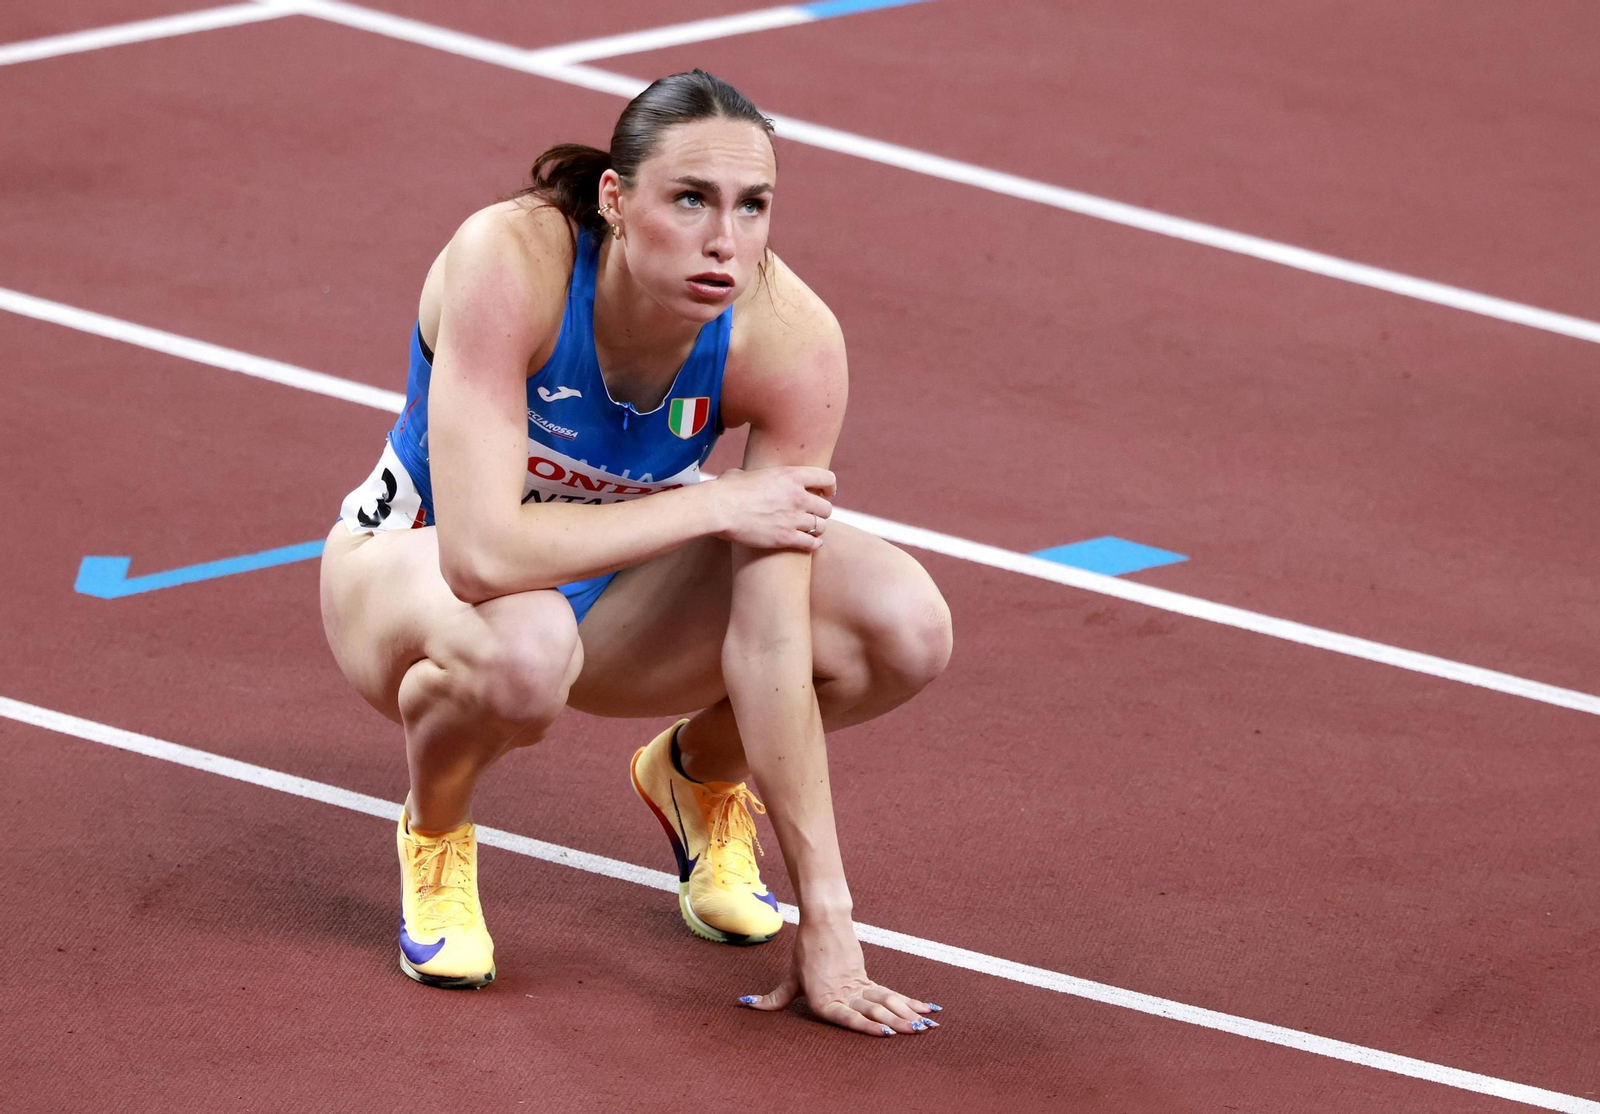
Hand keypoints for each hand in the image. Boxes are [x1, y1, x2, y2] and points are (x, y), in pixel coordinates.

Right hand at [703, 466, 835, 551]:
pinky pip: (812, 544)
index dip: (830, 487)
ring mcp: (793, 518)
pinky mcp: (786, 538)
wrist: (718, 509)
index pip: (827, 479)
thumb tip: (745, 478)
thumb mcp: (746, 474)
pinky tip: (811, 544)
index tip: (827, 493)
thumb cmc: (726, 489)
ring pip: (821, 526)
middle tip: (813, 515)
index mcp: (791, 476)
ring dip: (817, 529)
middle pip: (826, 507)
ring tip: (811, 531)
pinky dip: (814, 545)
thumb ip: (757, 477)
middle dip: (821, 512)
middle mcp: (797, 497)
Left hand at [740, 921, 940, 1035]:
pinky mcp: (866, 977)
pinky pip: (889, 992)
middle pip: (873, 1009)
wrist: (823, 920)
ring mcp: (857, 984)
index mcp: (823, 998)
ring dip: (906, 1013)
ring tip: (925, 1025)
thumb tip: (747, 1005)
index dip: (865, 1025)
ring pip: (885, 1001)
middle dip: (895, 1021)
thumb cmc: (805, 951)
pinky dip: (907, 1001)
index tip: (885, 1032)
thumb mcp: (791, 977)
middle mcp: (843, 993)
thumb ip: (775, 998)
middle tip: (915, 1031)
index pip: (846, 1015)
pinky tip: (924, 1008)